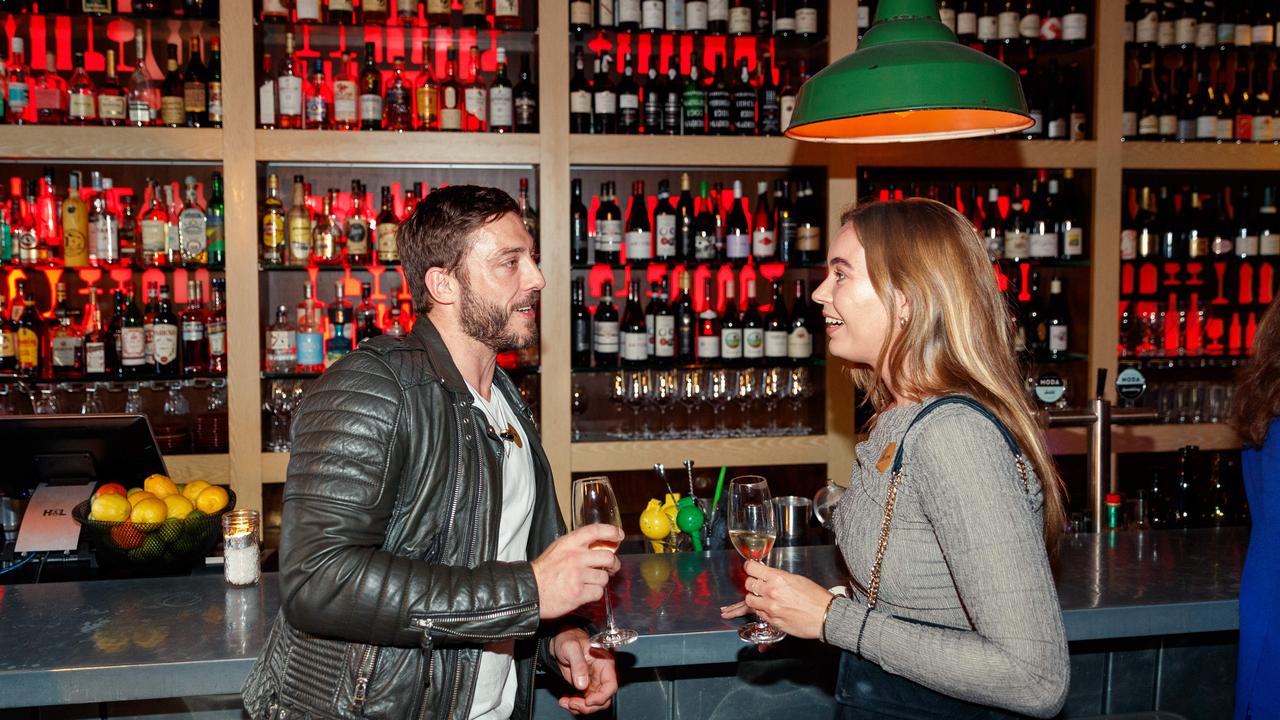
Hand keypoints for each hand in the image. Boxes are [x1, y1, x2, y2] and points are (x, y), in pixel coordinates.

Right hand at [532, 524, 623, 618]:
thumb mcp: (557, 549)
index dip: (611, 531)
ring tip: (589, 583)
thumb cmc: (543, 572)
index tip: (619, 535)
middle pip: (608, 557)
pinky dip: (594, 594)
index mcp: (569, 543)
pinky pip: (598, 592)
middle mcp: (575, 557)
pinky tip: (584, 593)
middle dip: (614, 564)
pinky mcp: (579, 593)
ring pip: (604, 577)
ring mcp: (577, 575)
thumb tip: (597, 547)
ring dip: (600, 581)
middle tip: (612, 568)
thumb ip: (576, 546)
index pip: (595, 530)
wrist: (530, 591)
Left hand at [552, 627, 617, 714]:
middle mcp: (601, 674)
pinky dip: (574, 705)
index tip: (588, 701)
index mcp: (605, 663)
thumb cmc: (568, 638)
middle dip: (589, 706)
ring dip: (580, 707)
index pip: (611, 685)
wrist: (559, 642)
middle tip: (573, 703)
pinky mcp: (585, 687)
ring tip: (566, 702)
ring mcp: (593, 682)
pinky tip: (565, 701)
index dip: (602, 696)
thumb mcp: (571, 647)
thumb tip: (582, 684)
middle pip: (604, 699)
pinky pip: (584, 702)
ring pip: (594, 703)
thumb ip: (578, 664)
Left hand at [718, 559, 833, 639]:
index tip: (750, 568)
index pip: (751, 568)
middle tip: (758, 584)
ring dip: (753, 598)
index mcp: (778, 578)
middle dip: (752, 583)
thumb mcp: (797, 579)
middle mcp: (771, 592)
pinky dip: (760, 610)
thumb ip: (778, 577)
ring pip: (749, 600)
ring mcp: (770, 607)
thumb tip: (767, 576)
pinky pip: (758, 613)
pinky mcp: (772, 620)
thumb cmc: (816, 598)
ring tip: (762, 598)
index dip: (749, 567)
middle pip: (748, 584)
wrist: (826, 616)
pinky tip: (769, 608)